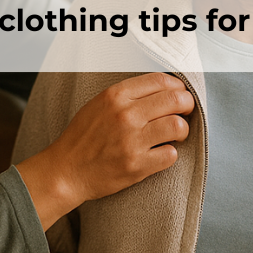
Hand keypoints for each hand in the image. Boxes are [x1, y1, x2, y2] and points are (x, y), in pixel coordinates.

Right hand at [17, 72, 193, 228]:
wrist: (65, 171)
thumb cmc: (83, 137)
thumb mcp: (99, 104)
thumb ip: (128, 95)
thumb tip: (163, 89)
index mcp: (116, 96)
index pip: (161, 81)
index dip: (178, 87)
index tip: (180, 94)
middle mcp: (125, 115)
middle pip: (175, 100)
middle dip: (187, 105)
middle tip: (185, 112)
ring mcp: (132, 141)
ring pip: (178, 126)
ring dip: (182, 130)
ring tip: (175, 135)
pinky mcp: (137, 165)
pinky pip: (171, 155)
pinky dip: (170, 154)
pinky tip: (161, 153)